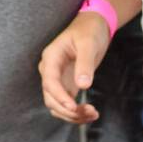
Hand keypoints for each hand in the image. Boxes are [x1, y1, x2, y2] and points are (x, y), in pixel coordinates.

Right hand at [39, 10, 110, 124]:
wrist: (93, 26)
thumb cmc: (89, 30)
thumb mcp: (88, 43)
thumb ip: (84, 63)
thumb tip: (83, 85)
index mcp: (51, 58)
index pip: (49, 82)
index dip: (59, 97)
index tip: (74, 107)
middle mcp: (50, 71)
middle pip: (51, 98)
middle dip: (68, 110)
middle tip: (90, 112)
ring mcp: (58, 80)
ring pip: (57, 105)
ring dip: (72, 115)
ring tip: (93, 114)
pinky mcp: (67, 85)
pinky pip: (66, 104)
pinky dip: (76, 113)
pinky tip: (91, 114)